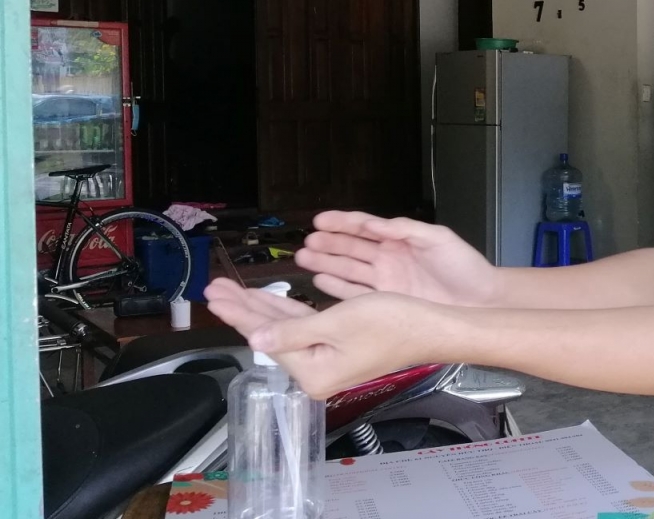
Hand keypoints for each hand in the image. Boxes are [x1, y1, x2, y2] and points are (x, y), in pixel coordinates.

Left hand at [205, 278, 431, 398]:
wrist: (431, 328)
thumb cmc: (392, 324)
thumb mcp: (336, 323)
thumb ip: (291, 330)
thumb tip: (255, 340)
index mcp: (312, 371)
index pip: (265, 336)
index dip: (239, 311)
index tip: (215, 294)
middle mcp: (316, 371)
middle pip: (270, 333)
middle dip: (243, 307)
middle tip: (215, 288)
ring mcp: (327, 361)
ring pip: (285, 328)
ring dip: (261, 307)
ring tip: (232, 292)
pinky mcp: (339, 348)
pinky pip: (304, 327)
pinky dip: (286, 311)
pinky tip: (271, 301)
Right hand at [296, 212, 498, 306]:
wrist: (480, 300)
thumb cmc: (464, 266)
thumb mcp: (438, 239)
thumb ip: (406, 229)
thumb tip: (376, 223)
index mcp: (399, 239)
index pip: (364, 227)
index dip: (342, 222)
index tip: (320, 220)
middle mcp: (388, 259)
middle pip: (351, 248)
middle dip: (327, 244)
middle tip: (306, 243)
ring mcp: (386, 281)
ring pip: (348, 270)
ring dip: (326, 264)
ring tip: (304, 259)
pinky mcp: (387, 302)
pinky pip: (356, 294)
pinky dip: (338, 288)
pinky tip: (320, 282)